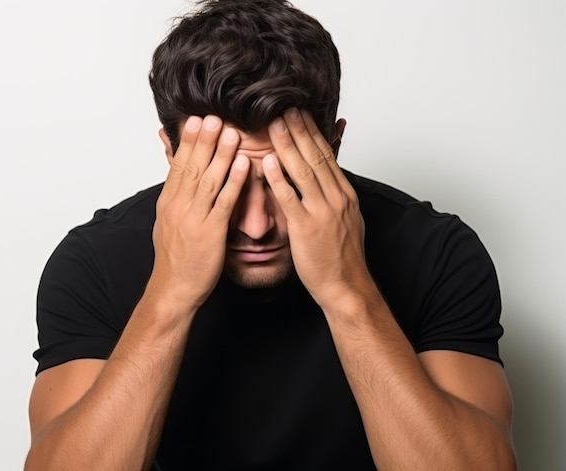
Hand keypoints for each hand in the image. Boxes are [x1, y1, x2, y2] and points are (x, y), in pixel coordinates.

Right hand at [149, 115, 249, 310]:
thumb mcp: (167, 222)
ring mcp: (194, 219)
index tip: (196, 119)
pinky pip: (224, 203)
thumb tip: (178, 176)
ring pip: (208, 180)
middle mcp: (179, 206)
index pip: (179, 165)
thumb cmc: (176, 258)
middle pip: (193, 167)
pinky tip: (243, 165)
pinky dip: (234, 182)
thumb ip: (175, 196)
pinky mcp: (210, 233)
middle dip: (203, 140)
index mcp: (169, 202)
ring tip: (231, 131)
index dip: (188, 141)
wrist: (174, 289)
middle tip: (213, 115)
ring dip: (220, 154)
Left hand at [263, 108, 367, 307]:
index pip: (327, 156)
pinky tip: (267, 163)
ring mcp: (322, 212)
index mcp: (345, 194)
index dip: (313, 132)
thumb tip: (327, 177)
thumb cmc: (343, 256)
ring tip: (274, 124)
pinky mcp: (306, 228)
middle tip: (285, 107)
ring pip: (304, 171)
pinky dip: (278, 178)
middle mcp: (336, 198)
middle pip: (316, 156)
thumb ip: (335, 195)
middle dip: (300, 130)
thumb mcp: (346, 218)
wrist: (346, 286)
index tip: (300, 113)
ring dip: (288, 145)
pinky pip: (290, 198)